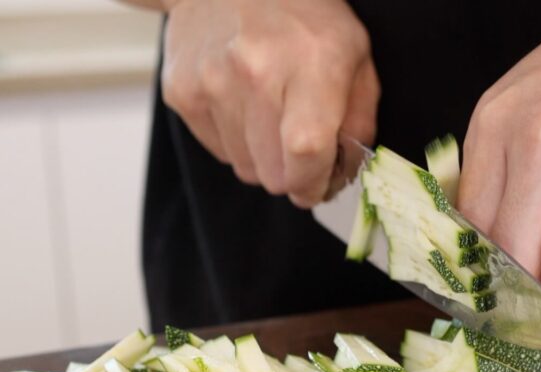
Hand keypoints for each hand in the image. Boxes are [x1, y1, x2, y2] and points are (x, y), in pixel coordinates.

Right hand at [160, 0, 377, 207]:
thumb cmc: (304, 17)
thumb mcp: (355, 55)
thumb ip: (358, 120)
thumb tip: (343, 173)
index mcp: (312, 63)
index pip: (306, 151)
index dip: (314, 182)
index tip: (318, 185)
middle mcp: (256, 72)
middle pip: (274, 173)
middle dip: (293, 174)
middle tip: (300, 150)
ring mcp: (212, 82)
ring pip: (245, 169)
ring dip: (264, 158)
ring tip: (272, 117)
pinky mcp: (182, 92)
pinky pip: (219, 152)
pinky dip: (237, 142)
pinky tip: (245, 106)